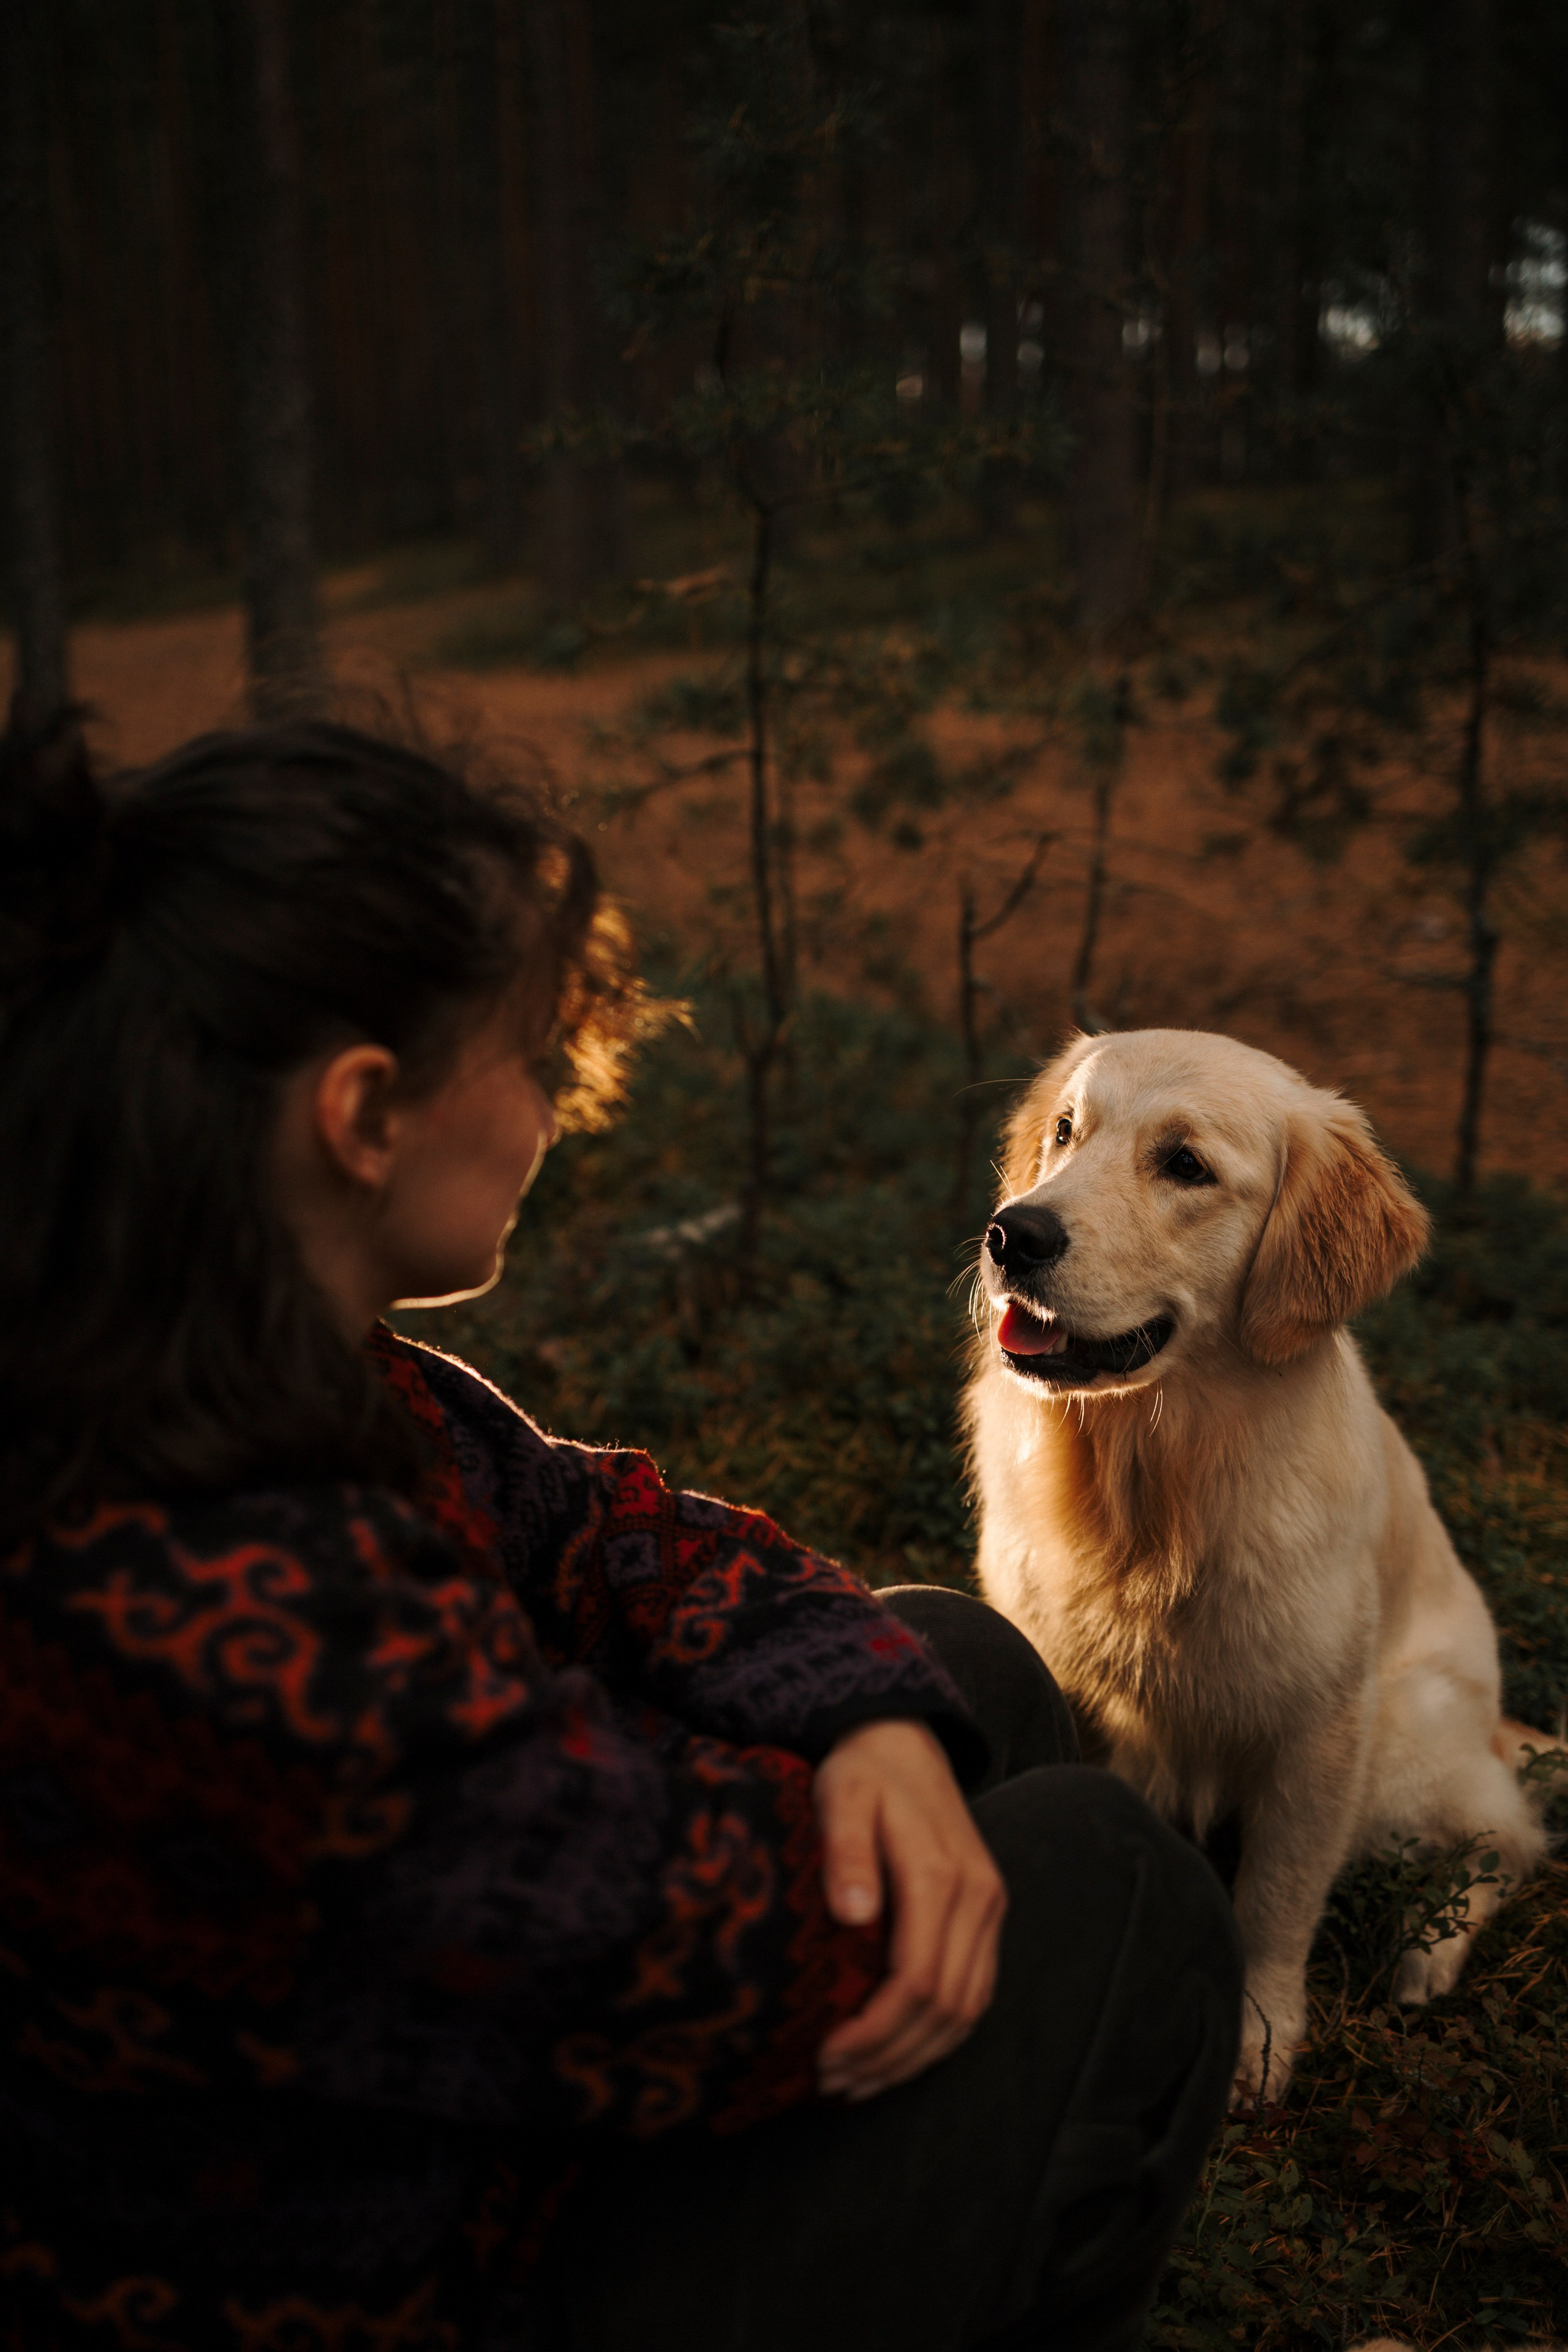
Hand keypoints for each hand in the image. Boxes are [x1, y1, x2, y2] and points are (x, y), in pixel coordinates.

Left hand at [813, 1718, 1006, 2101]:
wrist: (904, 1738)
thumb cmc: (862, 1770)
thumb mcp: (842, 1796)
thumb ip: (846, 1851)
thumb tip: (851, 1917)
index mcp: (940, 1874)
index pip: (917, 1981)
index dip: (873, 2032)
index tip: (824, 2055)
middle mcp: (977, 1897)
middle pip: (945, 2009)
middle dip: (888, 2058)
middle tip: (830, 2083)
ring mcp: (989, 1908)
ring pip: (966, 2012)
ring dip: (913, 2057)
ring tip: (855, 2082)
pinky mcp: (986, 1915)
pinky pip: (974, 1994)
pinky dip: (937, 2036)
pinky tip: (894, 2053)